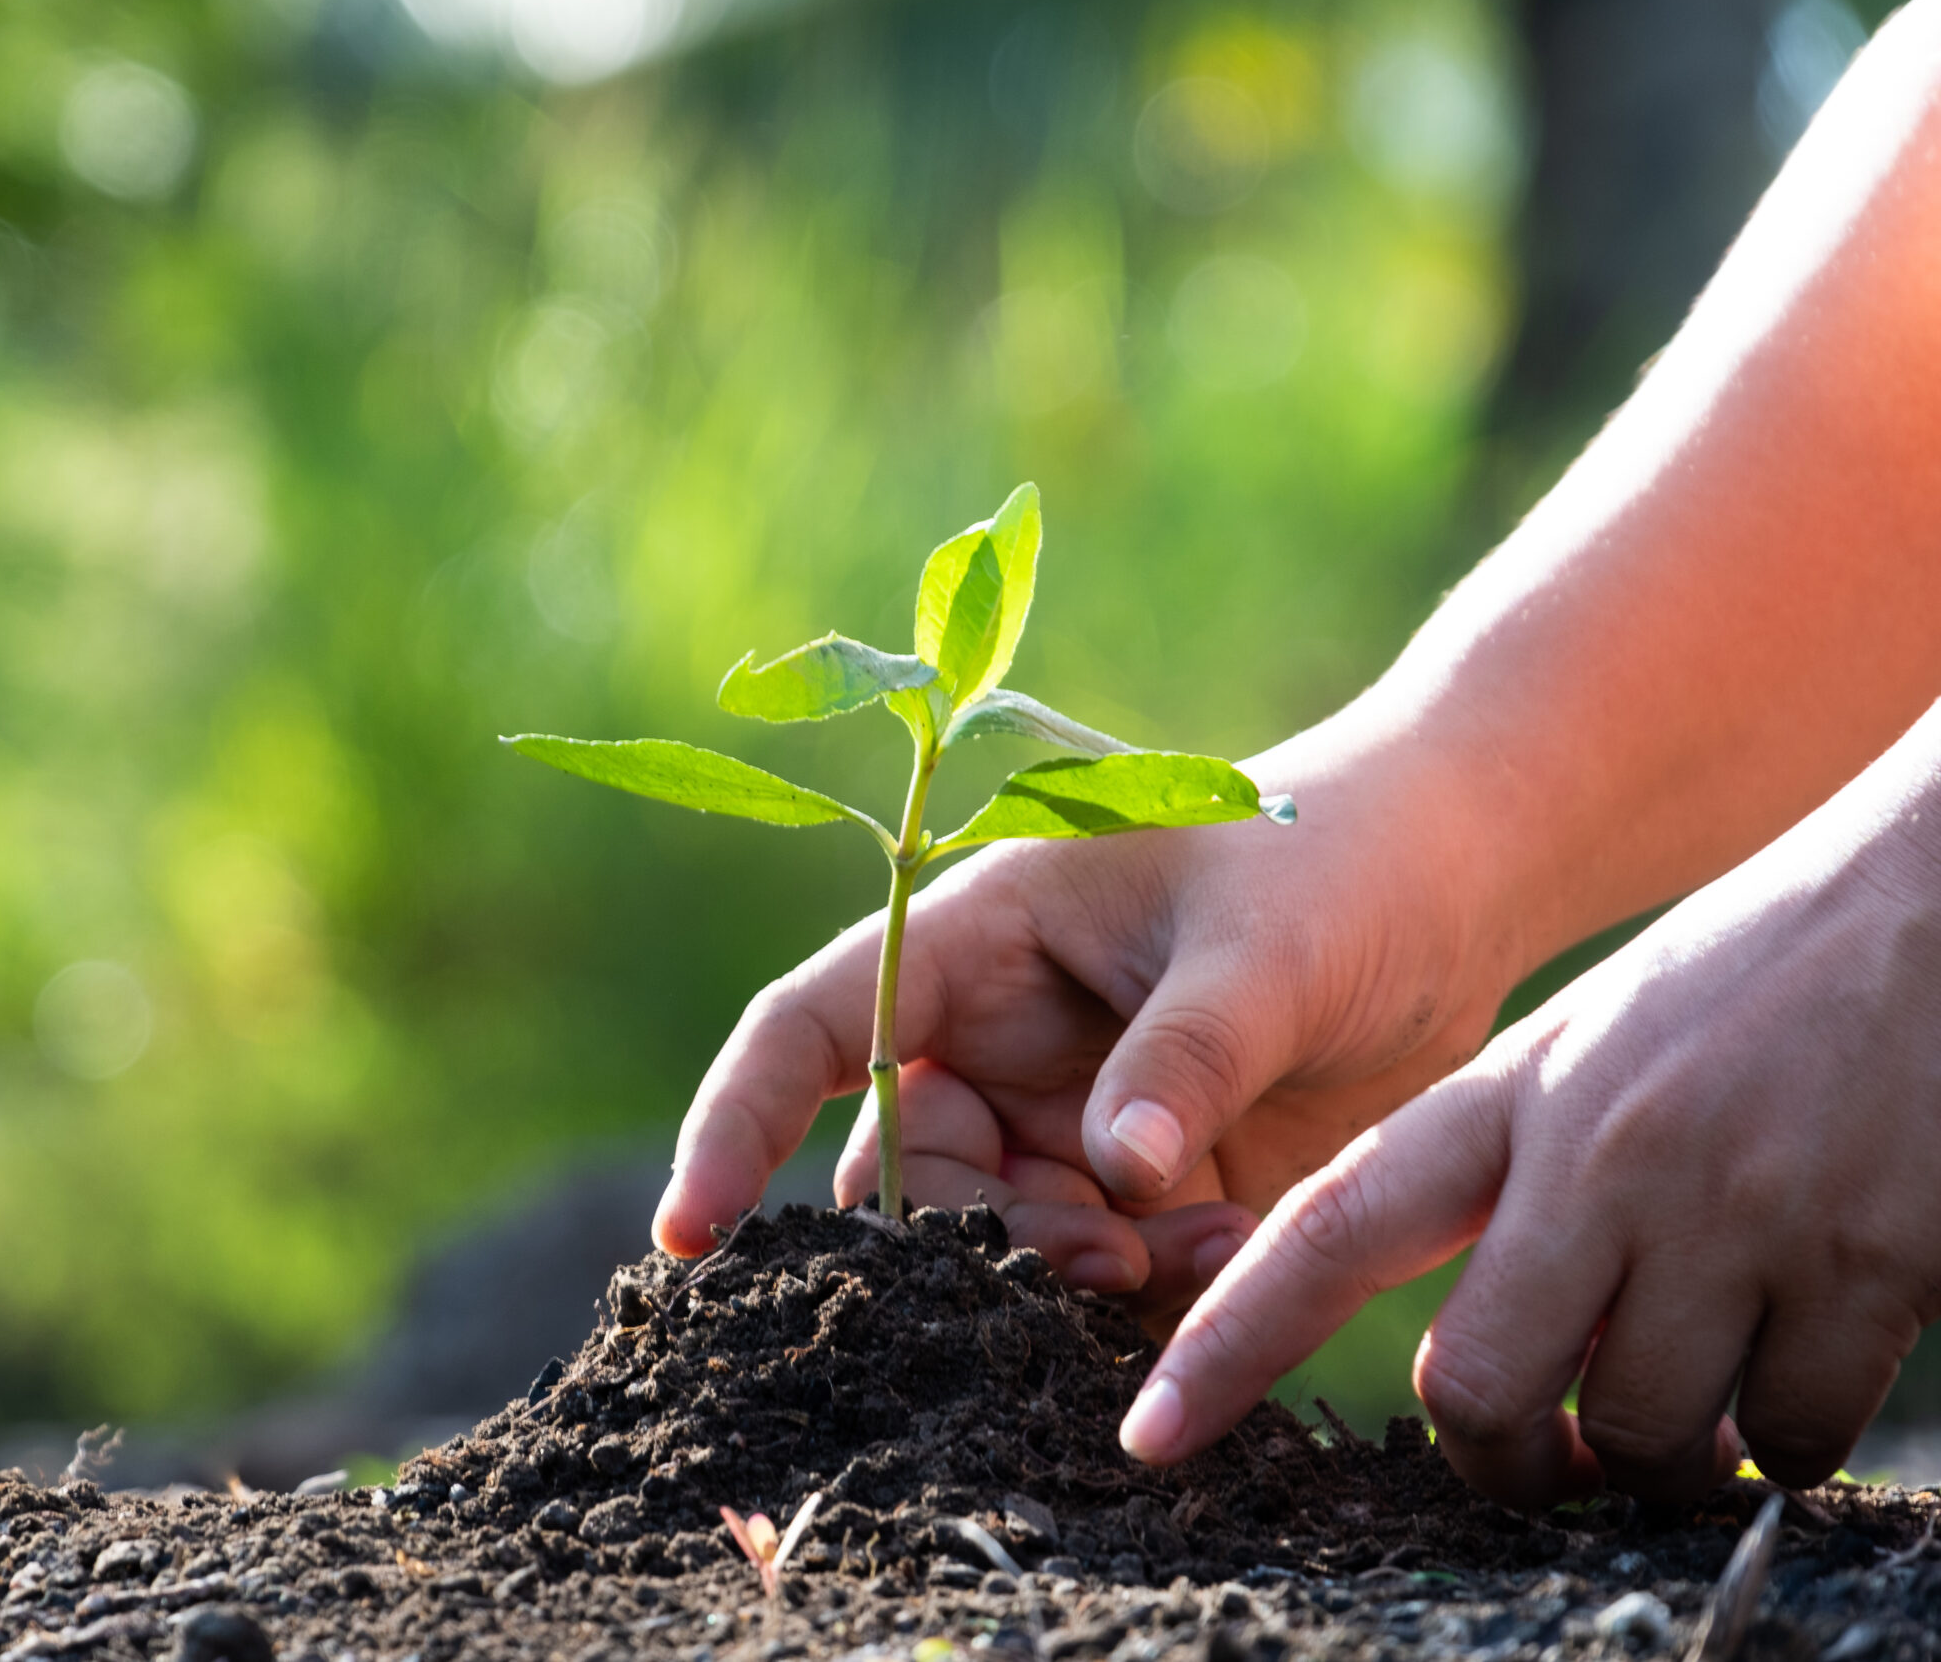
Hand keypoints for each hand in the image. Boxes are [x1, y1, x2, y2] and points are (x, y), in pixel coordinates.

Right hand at [651, 736, 1525, 1320]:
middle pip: (907, 1169)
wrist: (1460, 884)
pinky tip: (1238, 1256)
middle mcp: (998, 1032)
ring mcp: (1066, 1112)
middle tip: (1102, 1259)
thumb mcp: (1266, 945)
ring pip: (1002, 1239)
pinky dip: (1151, 1289)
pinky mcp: (1143, 1180)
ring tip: (1208, 1248)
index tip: (689, 1235)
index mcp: (980, 932)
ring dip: (1079, 1272)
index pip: (814, 1025)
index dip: (735, 1121)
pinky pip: (1102, 1266)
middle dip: (976, 1240)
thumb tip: (1112, 1175)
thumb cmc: (1344, 861)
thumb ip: (1184, 1055)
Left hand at [1125, 711, 1940, 1503]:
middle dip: (1503, 1456)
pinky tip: (1800, 1375)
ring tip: (1706, 1397)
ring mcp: (1731, 1209)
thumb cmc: (1763, 984)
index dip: (1231, 1342)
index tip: (1152, 1431)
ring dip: (1664, 1456)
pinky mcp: (1868, 1260)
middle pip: (1476, 1385)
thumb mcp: (1596, 1049)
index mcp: (1512, 1093)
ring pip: (1640, 1433)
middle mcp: (1599, 1154)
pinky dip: (1788, 1442)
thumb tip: (1478, 1360)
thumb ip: (1513, 1177)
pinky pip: (1791, 1434)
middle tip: (1549, 1455)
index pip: (1330, 1226)